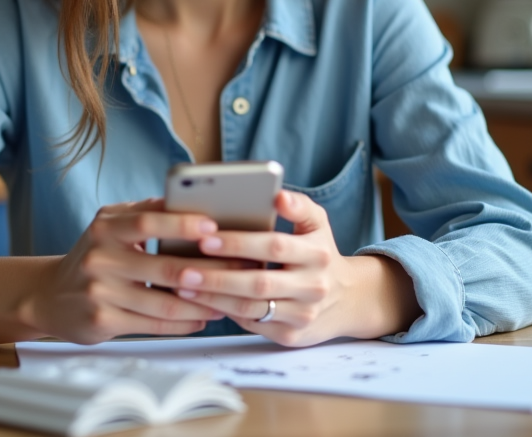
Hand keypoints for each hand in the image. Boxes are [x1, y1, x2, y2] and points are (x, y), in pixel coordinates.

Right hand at [20, 198, 244, 343]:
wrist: (50, 295)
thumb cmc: (94, 256)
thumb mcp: (110, 226)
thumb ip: (145, 213)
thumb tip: (192, 201)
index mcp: (105, 226)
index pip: (147, 220)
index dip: (182, 224)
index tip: (214, 227)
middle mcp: (99, 257)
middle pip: (163, 265)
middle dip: (207, 270)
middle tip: (238, 270)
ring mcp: (99, 291)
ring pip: (163, 300)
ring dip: (200, 304)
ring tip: (225, 301)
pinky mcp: (102, 320)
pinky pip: (153, 323)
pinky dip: (182, 323)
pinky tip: (201, 319)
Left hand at [173, 191, 419, 346]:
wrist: (348, 300)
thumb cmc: (320, 253)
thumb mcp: (318, 224)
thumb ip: (298, 206)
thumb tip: (277, 195)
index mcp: (317, 253)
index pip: (274, 246)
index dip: (239, 243)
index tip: (205, 238)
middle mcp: (313, 286)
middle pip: (259, 283)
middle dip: (217, 277)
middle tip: (183, 270)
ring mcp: (302, 315)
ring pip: (251, 309)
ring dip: (214, 299)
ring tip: (183, 287)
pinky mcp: (291, 337)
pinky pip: (251, 325)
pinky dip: (224, 313)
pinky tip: (201, 302)